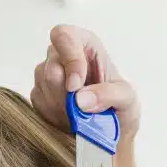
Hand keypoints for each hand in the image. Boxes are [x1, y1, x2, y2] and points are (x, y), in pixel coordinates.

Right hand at [31, 24, 140, 142]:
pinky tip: (70, 119)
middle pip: (51, 68)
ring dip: (62, 107)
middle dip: (66, 94)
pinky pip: (39, 103)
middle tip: (83, 110)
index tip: (76, 86)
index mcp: (85, 44)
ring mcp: (47, 74)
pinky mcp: (39, 94)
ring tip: (81, 115)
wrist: (111, 131)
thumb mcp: (127, 98)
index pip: (65, 36)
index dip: (69, 59)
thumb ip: (109, 94)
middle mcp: (62, 55)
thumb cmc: (121, 106)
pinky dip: (55, 115)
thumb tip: (81, 99)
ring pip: (43, 87)